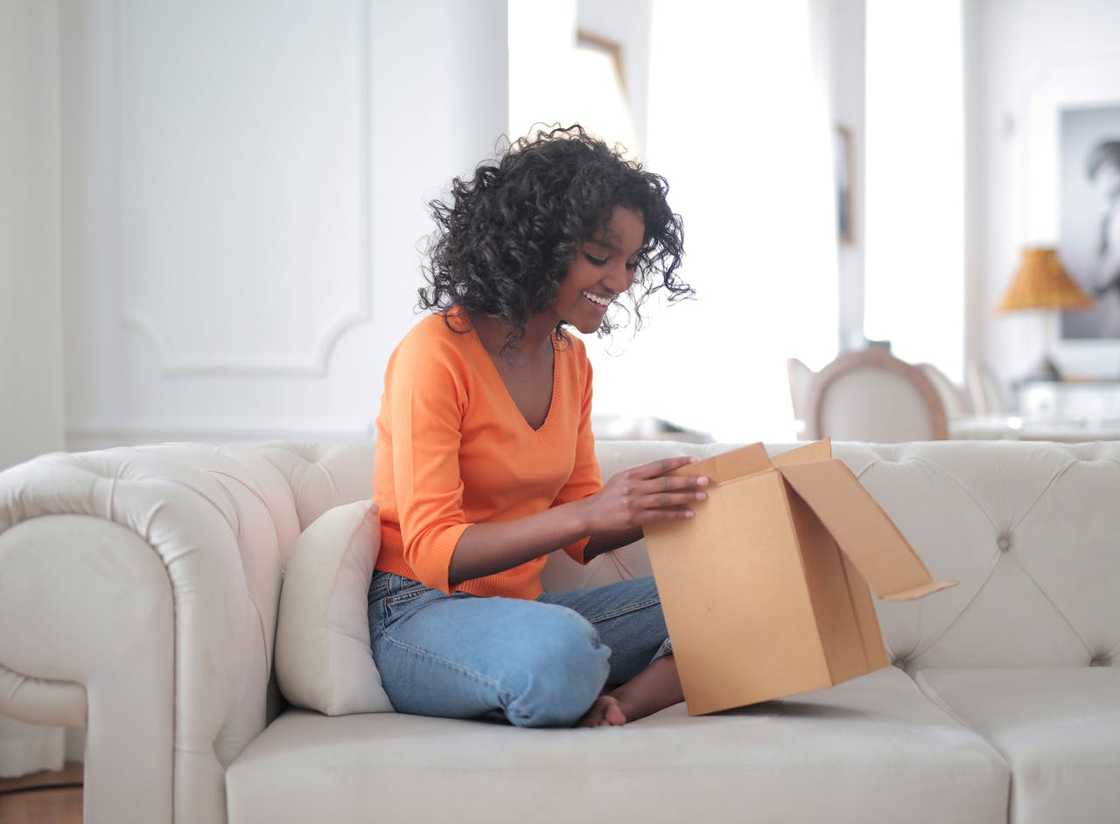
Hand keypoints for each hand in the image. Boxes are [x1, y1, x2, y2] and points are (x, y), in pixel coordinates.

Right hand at [582, 456, 709, 533]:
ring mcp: (635, 502)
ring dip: (686, 497)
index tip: (694, 461)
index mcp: (632, 474)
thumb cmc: (608, 497)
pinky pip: (660, 515)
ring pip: (666, 498)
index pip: (659, 465)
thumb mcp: (621, 480)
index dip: (677, 462)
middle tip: (705, 480)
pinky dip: (676, 514)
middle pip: (666, 482)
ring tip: (702, 496)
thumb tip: (663, 474)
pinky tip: (688, 513)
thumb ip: (640, 477)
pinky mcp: (635, 517)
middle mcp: (635, 486)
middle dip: (687, 480)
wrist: (589, 514)